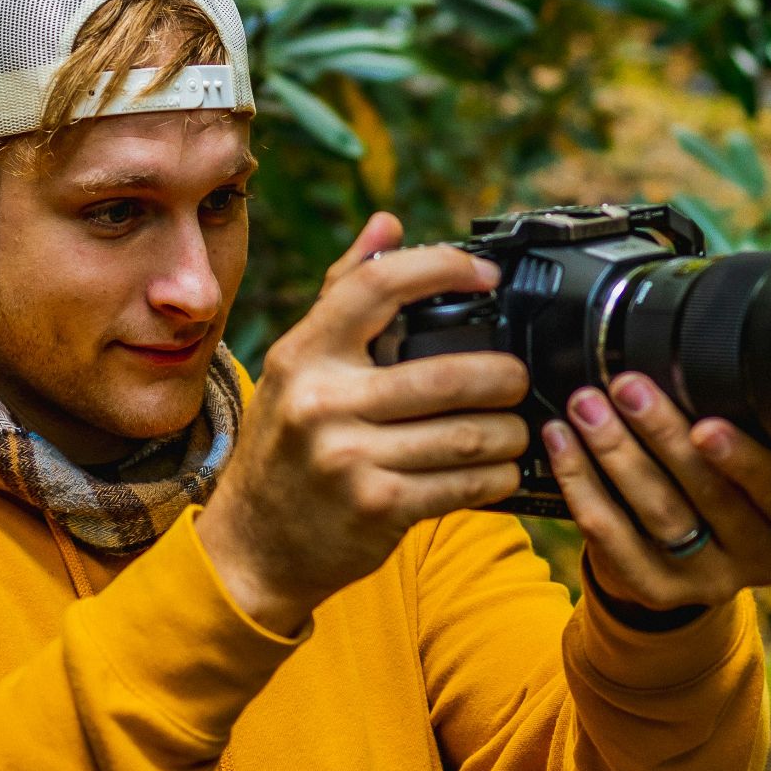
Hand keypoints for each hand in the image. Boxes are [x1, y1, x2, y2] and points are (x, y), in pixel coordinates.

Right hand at [198, 212, 530, 634]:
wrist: (253, 547)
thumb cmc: (286, 447)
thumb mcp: (298, 367)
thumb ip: (344, 293)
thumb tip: (388, 222)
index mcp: (305, 353)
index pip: (378, 284)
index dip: (443, 268)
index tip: (487, 275)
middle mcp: (322, 401)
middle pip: (449, 373)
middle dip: (504, 376)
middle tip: (517, 379)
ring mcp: (349, 458)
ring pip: (469, 434)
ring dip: (510, 432)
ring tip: (515, 428)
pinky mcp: (377, 507)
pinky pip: (465, 484)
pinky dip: (498, 477)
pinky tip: (500, 470)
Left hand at [541, 372, 770, 611]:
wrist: (689, 561)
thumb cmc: (720, 486)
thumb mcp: (743, 461)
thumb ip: (727, 429)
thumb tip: (678, 365)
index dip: (740, 458)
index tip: (704, 424)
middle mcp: (760, 556)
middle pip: (707, 494)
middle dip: (661, 435)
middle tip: (627, 388)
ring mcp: (707, 581)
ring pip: (656, 513)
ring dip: (615, 452)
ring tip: (586, 407)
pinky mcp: (656, 592)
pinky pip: (610, 537)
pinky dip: (582, 484)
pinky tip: (563, 444)